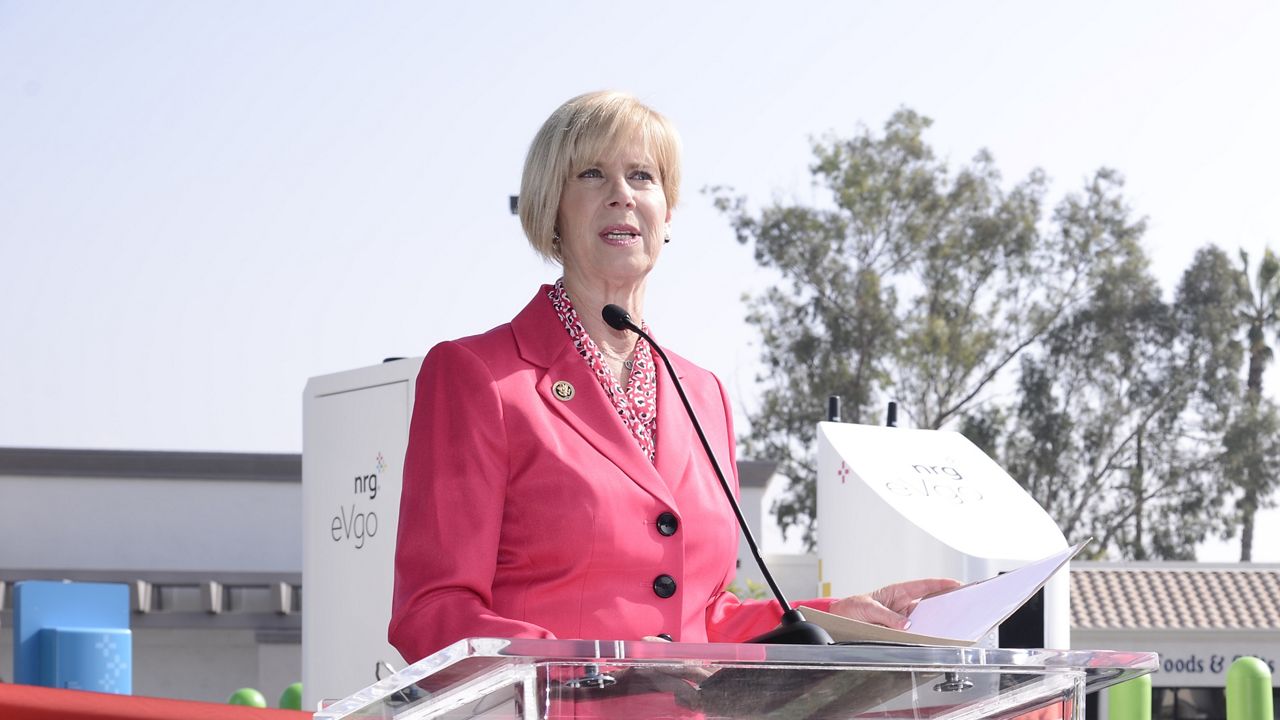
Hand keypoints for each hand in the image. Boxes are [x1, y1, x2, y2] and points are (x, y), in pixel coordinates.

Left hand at [828, 577, 961, 629]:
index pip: (923, 586)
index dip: (941, 584)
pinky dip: (922, 637)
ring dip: (935, 624)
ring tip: (949, 627)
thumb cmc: (852, 607)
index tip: (956, 584)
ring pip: (924, 621)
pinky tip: (930, 639)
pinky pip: (914, 634)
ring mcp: (902, 619)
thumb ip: (887, 616)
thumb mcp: (868, 608)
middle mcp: (903, 605)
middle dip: (945, 604)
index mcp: (898, 592)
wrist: (840, 620)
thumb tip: (906, 625)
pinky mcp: (899, 632)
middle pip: (929, 604)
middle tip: (961, 607)